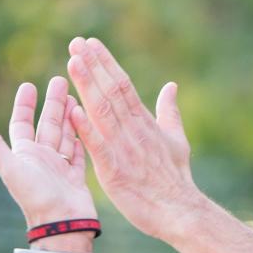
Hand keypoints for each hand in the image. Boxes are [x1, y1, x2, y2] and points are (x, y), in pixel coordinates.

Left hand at [0, 77, 97, 227]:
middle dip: (53, 103)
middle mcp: (41, 159)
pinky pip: (79, 152)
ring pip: (65, 135)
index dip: (24, 105)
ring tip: (76, 96)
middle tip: (60, 80)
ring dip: (68, 116)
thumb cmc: (36, 196)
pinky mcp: (76, 176)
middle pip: (47, 125)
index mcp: (24, 155)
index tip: (29, 85)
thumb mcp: (11, 168)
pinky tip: (86, 124)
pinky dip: (82, 137)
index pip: (22, 124)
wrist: (62, 223)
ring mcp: (60, 167)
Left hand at [65, 37, 200, 240]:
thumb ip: (169, 111)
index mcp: (145, 122)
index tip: (90, 43)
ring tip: (73, 62)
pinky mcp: (114, 171)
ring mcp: (124, 149)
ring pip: (103, 112)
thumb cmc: (176, 177)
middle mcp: (134, 130)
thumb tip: (171, 85)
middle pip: (111, 91)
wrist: (180, 210)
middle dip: (93, 66)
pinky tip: (72, 111)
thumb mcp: (176, 138)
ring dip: (87, 86)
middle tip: (76, 42)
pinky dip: (85, 129)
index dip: (106, 63)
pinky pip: (98, 146)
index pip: (123, 85)